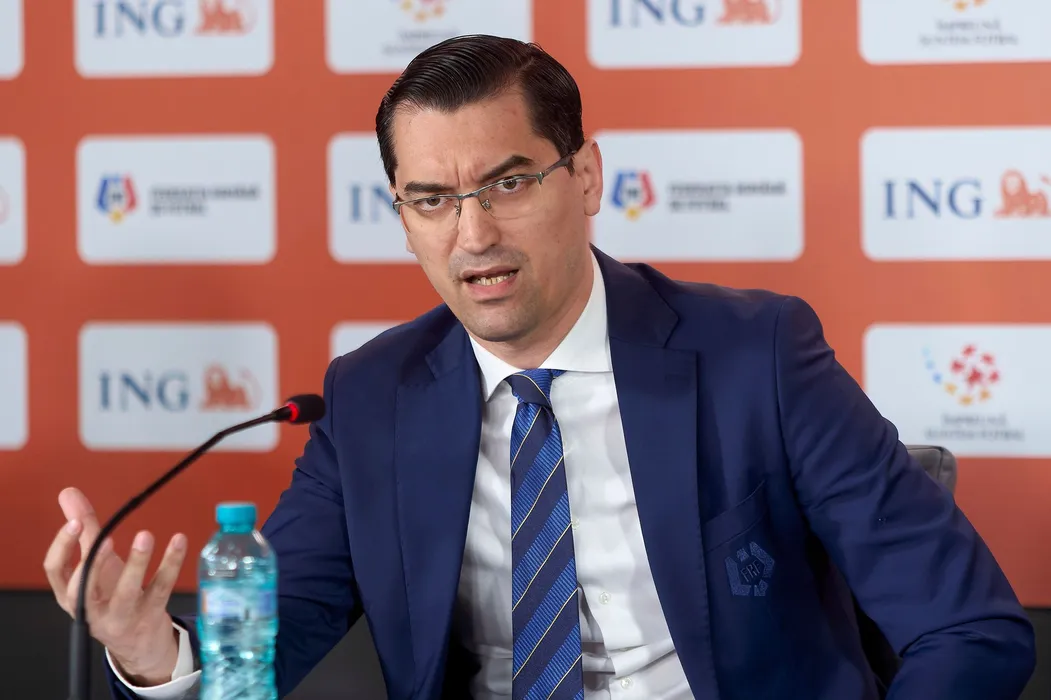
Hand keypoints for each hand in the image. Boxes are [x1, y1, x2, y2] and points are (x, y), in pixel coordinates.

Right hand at [43, 487, 188, 686]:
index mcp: (71, 594)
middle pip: (84, 590)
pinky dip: (171, 564)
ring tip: (145, 535)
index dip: (62, 548)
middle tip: (106, 536)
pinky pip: (161, 588)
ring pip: (127, 592)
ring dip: (136, 564)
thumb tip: (67, 492)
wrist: (137, 641)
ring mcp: (121, 616)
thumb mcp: (95, 565)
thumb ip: (84, 530)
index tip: (76, 522)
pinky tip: (178, 540)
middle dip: (93, 563)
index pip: (56, 572)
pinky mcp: (150, 615)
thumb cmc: (110, 595)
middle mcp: (91, 609)